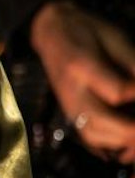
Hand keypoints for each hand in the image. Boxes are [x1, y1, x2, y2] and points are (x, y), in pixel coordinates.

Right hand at [32, 0, 134, 161]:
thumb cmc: (88, 31)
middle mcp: (71, 91)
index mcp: (82, 66)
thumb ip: (134, 66)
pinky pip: (88, 137)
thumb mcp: (116, 38)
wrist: (51, 32)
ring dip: (121, 142)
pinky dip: (109, 146)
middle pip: (99, 123)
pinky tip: (126, 144)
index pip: (117, 92)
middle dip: (131, 131)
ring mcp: (67, 105)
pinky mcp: (69, 112)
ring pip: (92, 135)